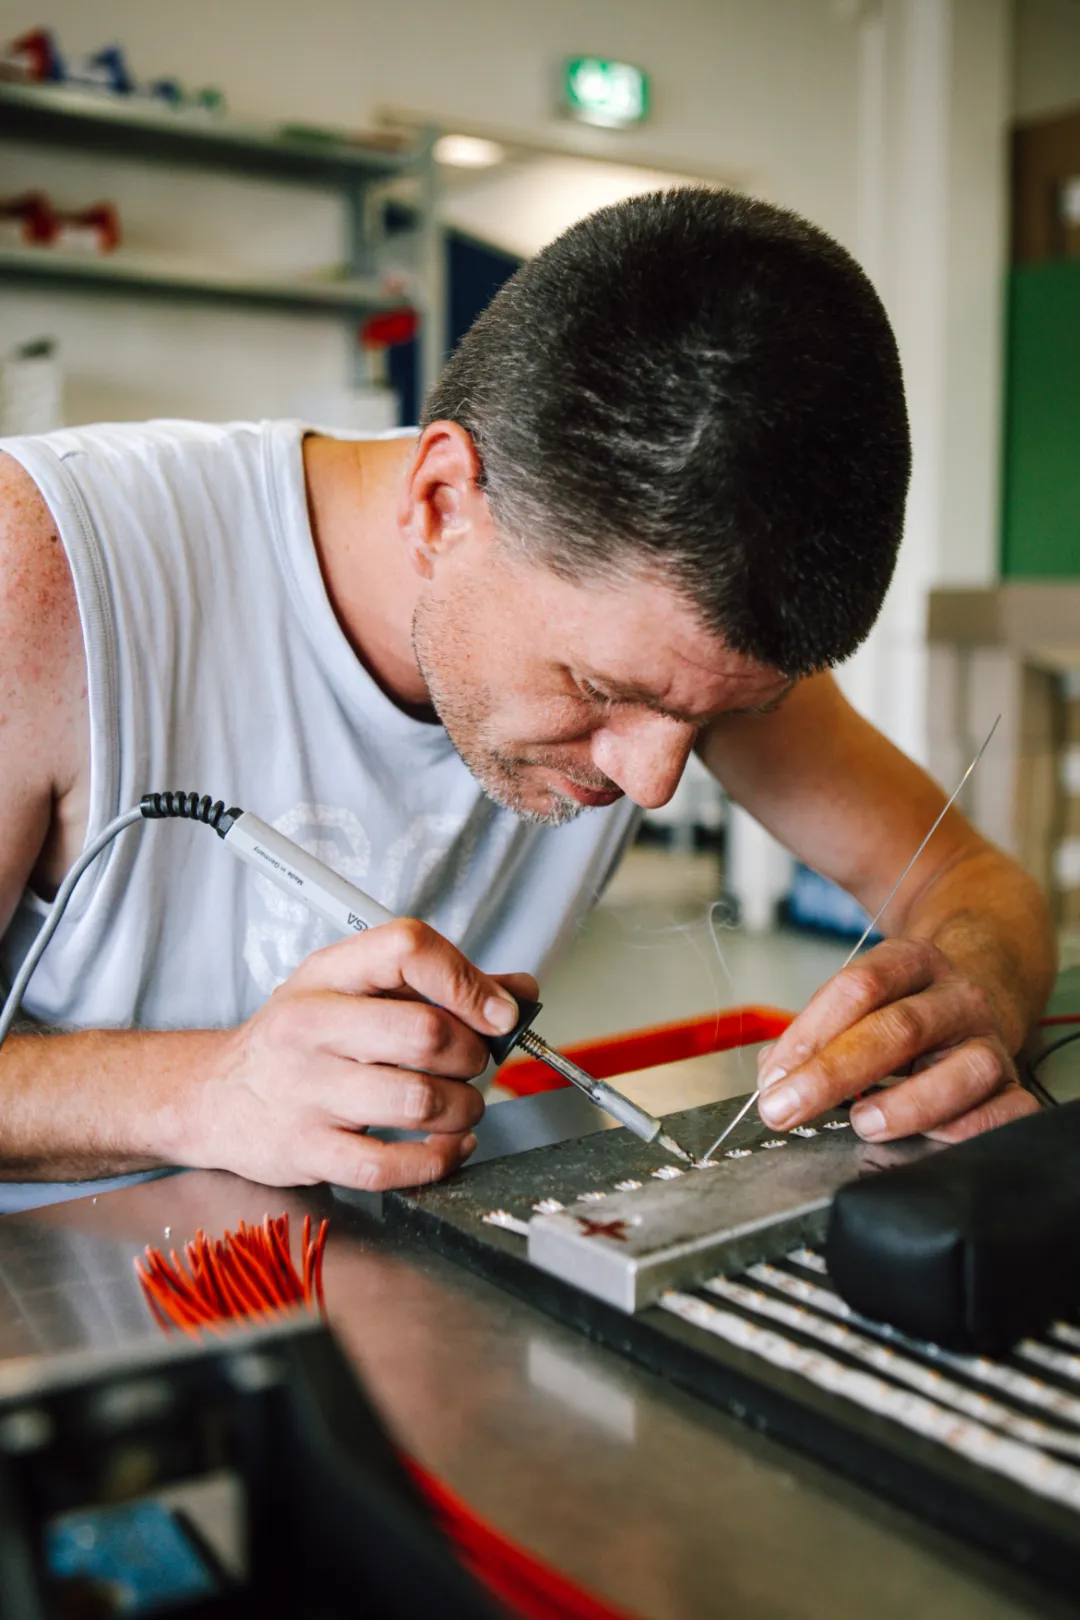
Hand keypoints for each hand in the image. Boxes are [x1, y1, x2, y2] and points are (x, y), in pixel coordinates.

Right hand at [187, 918, 536, 1191]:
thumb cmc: (296, 1040)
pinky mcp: (307, 1150)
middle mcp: (312, 1026)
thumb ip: (435, 987)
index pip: (408, 949)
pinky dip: (438, 1160)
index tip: (498, 1011)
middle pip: (425, 1033)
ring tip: (460, 1106)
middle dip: (472, 1054)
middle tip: (472, 1063)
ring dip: (464, 1109)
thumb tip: (517, 992)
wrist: (213, 1095)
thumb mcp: (352, 990)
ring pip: (418, 1101)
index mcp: (329, 974)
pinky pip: (390, 1166)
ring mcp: (307, 1091)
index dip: (468, 981)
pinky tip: (447, 1146)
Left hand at [756, 936, 1037, 1142]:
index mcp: (912, 961)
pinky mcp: (1015, 1086)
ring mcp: (991, 1041)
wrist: (984, 987)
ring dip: (908, 1103)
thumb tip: (775, 1076)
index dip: (810, 1033)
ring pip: (965, 1071)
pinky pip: (1007, 1113)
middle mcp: (957, 998)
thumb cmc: (905, 1005)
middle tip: (785, 1107)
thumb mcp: (859, 998)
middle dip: (834, 1073)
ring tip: (862, 1123)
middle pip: (900, 1029)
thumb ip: (812, 1033)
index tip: (772, 1077)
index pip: (860, 987)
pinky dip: (968, 1131)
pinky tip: (928, 1140)